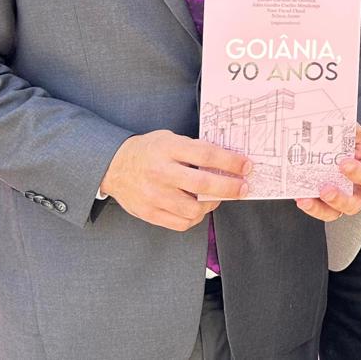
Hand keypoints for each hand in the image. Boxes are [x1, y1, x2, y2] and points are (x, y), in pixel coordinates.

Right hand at [100, 130, 250, 230]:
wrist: (114, 166)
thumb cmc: (147, 150)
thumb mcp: (170, 138)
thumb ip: (194, 148)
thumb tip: (227, 159)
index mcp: (167, 149)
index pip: (206, 155)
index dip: (230, 162)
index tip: (246, 166)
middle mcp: (161, 173)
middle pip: (203, 184)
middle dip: (230, 188)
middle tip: (243, 187)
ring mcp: (154, 195)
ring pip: (194, 209)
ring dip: (213, 204)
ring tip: (218, 197)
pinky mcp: (149, 213)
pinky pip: (181, 223)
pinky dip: (196, 218)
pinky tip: (199, 208)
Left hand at [296, 124, 360, 221]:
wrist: (347, 145)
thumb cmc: (353, 141)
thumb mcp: (355, 131)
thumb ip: (348, 128)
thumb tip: (338, 121)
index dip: (359, 173)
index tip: (344, 163)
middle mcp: (358, 188)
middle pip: (354, 203)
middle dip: (339, 199)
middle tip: (325, 190)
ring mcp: (342, 196)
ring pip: (335, 213)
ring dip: (319, 208)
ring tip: (306, 199)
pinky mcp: (326, 201)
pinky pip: (319, 209)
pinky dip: (309, 205)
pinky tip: (299, 196)